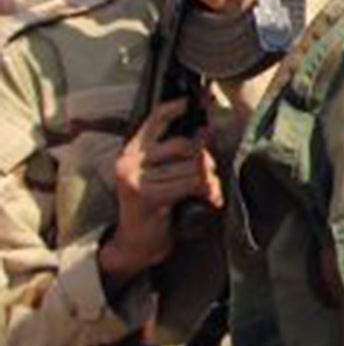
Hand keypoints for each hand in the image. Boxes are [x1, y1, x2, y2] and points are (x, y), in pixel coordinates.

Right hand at [100, 98, 220, 288]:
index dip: (177, 107)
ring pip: (190, 166)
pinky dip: (207, 191)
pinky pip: (189, 183)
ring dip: (209, 180)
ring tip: (211, 192)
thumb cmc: (155, 209)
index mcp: (132, 152)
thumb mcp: (164, 176)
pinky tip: (210, 200)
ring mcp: (135, 178)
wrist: (135, 245)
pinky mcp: (146, 196)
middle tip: (213, 175)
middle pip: (183, 145)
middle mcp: (129, 161)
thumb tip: (207, 130)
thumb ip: (180, 154)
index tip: (198, 100)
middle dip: (205, 159)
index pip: (155, 118)